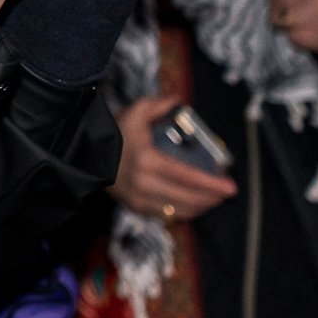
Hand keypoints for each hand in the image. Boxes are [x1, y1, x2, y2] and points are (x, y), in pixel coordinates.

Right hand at [111, 95, 237, 220]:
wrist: (87, 155)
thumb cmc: (115, 132)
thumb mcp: (136, 111)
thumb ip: (160, 104)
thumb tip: (181, 103)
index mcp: (147, 160)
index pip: (186, 176)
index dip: (211, 184)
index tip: (230, 186)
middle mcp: (144, 184)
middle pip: (187, 198)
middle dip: (211, 197)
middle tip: (226, 192)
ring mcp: (139, 199)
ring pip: (180, 211)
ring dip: (201, 207)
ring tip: (214, 198)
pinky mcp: (136, 208)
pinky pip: (167, 214)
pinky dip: (185, 211)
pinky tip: (194, 203)